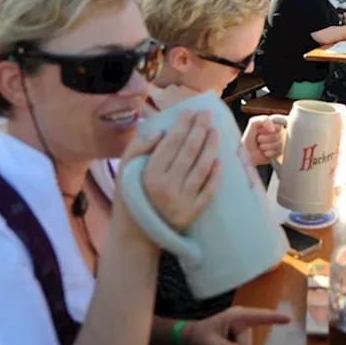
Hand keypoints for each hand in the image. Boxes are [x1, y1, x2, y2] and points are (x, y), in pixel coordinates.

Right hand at [118, 109, 221, 232]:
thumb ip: (138, 147)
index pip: (171, 143)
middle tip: (208, 113)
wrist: (136, 234)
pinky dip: (216, 174)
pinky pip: (209, 190)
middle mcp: (166, 187)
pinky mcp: (193, 213)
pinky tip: (220, 159)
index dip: (183, 124)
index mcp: (150, 173)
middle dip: (200, 128)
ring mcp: (182, 201)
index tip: (191, 110)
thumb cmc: (131, 196)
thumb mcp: (125, 170)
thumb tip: (161, 132)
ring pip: (202, 167)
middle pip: (189, 151)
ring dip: (211, 146)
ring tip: (216, 130)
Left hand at [182, 307, 291, 344]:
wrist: (192, 339)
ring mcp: (243, 330)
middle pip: (249, 344)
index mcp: (238, 316)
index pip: (260, 316)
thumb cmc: (200, 337)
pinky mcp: (241, 338)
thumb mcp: (211, 344)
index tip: (289, 319)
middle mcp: (243, 321)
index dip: (275, 318)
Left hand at [242, 116, 285, 165]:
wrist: (247, 155)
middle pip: (276, 136)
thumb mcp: (251, 126)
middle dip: (264, 139)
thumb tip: (273, 129)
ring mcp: (280, 142)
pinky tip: (265, 152)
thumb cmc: (249, 140)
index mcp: (272, 124)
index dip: (265, 130)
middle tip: (258, 140)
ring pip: (278, 144)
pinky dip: (268, 153)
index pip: (276, 126)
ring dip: (265, 147)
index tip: (258, 131)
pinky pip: (278, 152)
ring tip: (261, 146)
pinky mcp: (280, 152)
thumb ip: (261, 120)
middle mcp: (278, 132)